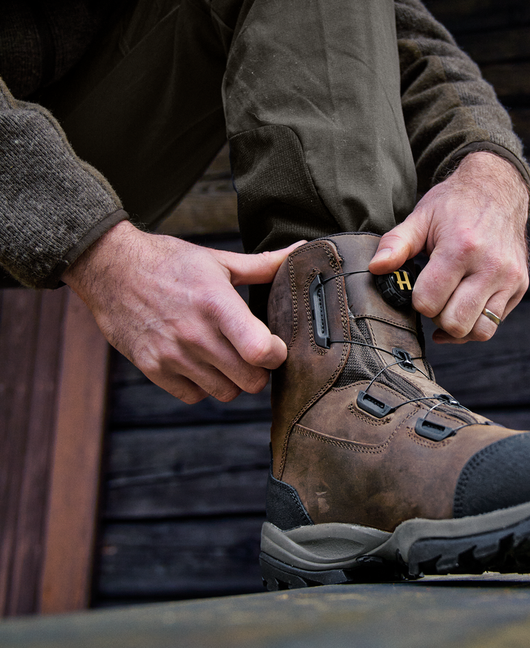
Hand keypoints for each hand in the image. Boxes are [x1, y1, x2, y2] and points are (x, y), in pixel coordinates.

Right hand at [64, 220, 302, 402]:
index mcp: (216, 303)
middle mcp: (195, 333)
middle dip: (260, 371)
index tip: (275, 345)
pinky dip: (202, 387)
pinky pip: (193, 396)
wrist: (109, 268)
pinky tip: (200, 364)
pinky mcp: (153, 368)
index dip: (276, 354)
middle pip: (250, 381)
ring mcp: (172, 354)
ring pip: (225, 393)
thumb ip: (262, 265)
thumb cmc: (168, 262)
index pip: (260, 350)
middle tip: (254, 356)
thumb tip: (301, 251)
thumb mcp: (217, 259)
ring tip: (227, 359)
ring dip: (232, 381)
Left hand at [369, 151, 529, 342]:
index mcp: (461, 248)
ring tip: (450, 305)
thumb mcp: (421, 217)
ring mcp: (509, 277)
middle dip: (438, 316)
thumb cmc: (455, 204)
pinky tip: (464, 308)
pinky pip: (495, 323)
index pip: (429, 302)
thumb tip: (375, 267)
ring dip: (460, 325)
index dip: (417, 300)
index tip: (419, 286)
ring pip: (480, 331)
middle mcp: (490, 266)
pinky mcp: (520, 285)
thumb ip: (396, 243)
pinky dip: (476, 322)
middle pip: (456, 323)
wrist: (498, 189)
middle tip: (435, 296)